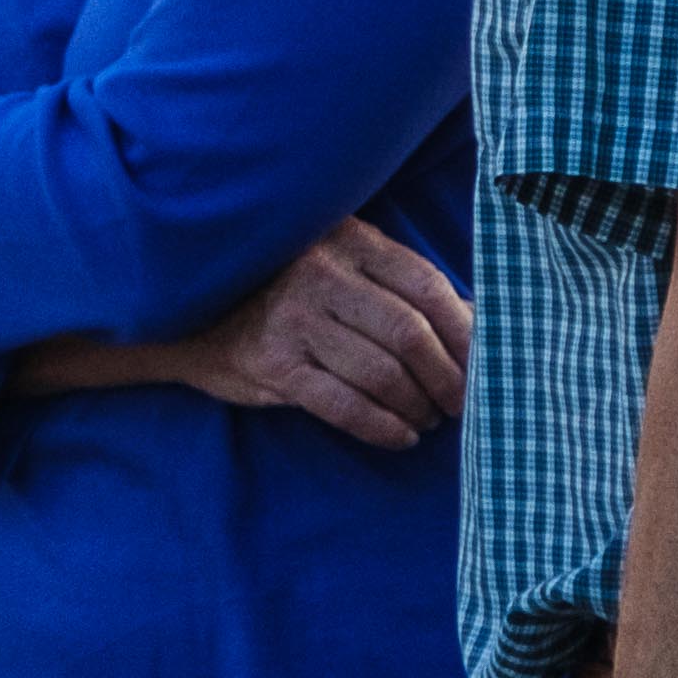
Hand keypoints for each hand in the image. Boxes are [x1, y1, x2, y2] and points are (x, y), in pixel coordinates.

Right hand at [186, 218, 474, 449]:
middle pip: (409, 334)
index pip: (426, 287)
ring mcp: (292, 319)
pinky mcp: (272, 363)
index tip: (485, 363)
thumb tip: (481, 325)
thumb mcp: (342, 267)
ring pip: (381, 374)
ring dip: (418, 406)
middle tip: (462, 403)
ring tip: (429, 419)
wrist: (192, 317)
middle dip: (448, 378)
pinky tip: (400, 435)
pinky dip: (382, 427)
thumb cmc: (287, 294)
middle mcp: (319, 274)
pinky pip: (344, 405)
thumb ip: (400, 287)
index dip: (466, 332)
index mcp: (347, 242)